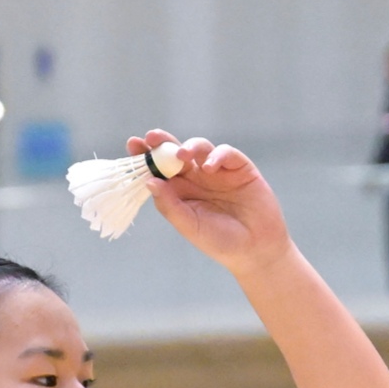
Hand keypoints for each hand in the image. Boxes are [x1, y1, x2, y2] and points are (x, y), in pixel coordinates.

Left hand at [133, 131, 291, 270]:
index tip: (133, 145)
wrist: (255, 250)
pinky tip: (211, 167)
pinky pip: (226, 154)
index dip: (146, 156)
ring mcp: (218, 172)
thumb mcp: (189, 226)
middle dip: (163, 142)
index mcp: (181, 191)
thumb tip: (149, 182)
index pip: (159, 169)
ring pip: (200, 148)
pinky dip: (217, 155)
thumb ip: (170, 205)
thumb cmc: (220, 242)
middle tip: (151, 137)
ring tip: (181, 153)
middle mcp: (197, 178)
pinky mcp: (240, 168)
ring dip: (189, 146)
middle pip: (175, 153)